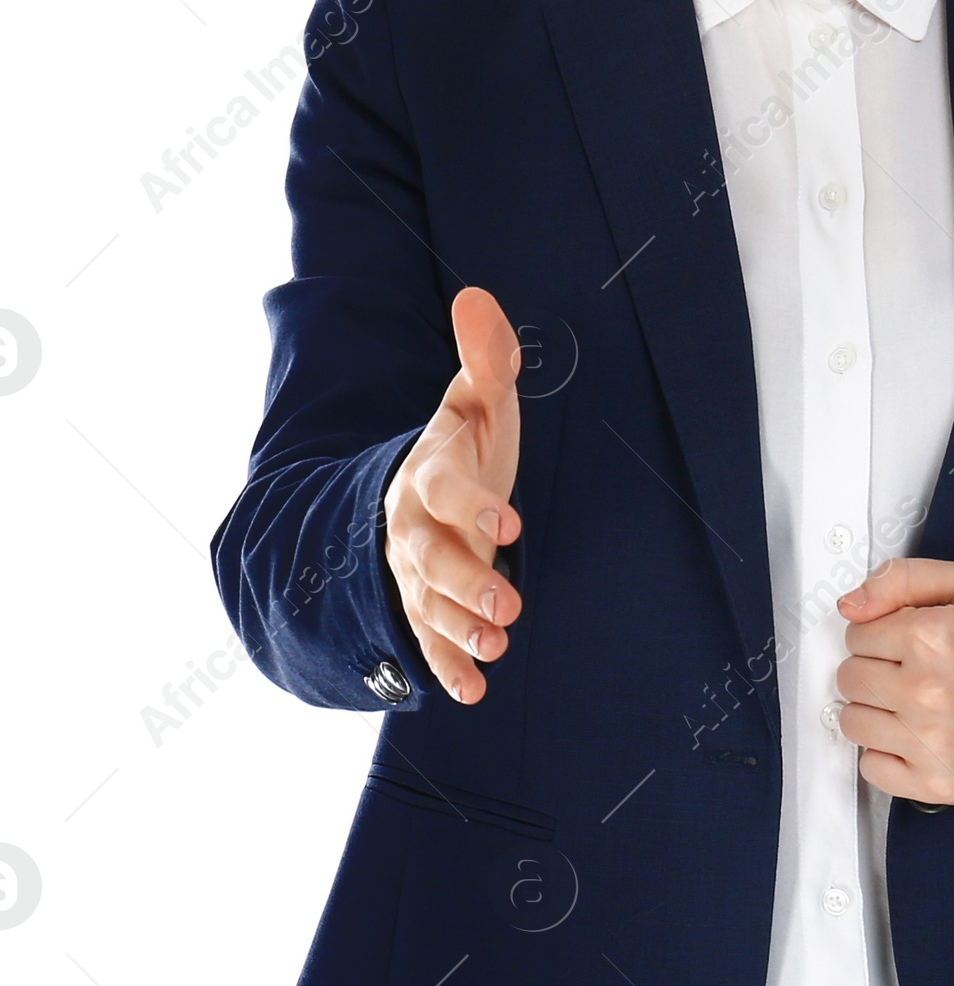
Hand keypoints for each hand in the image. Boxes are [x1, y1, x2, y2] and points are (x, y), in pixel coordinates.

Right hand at [383, 286, 523, 703]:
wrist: (422, 494)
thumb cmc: (463, 444)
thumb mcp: (476, 400)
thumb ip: (485, 356)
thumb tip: (478, 294)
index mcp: (429, 473)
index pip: (443, 489)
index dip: (472, 503)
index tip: (509, 520)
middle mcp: (413, 529)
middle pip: (431, 558)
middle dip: (466, 581)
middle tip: (508, 601)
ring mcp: (415, 574)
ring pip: (428, 606)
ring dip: (460, 628)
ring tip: (499, 644)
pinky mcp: (424, 609)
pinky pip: (428, 644)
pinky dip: (447, 668)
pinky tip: (475, 691)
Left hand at [835, 558, 953, 804]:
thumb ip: (902, 579)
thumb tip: (850, 605)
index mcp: (930, 636)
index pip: (857, 633)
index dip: (879, 634)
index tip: (904, 642)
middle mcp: (925, 691)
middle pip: (850, 677)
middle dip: (873, 670)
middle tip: (908, 673)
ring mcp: (928, 742)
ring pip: (853, 722)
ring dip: (875, 711)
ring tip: (909, 705)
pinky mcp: (933, 783)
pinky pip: (871, 768)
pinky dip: (885, 754)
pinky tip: (912, 738)